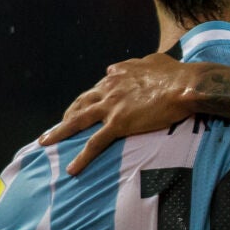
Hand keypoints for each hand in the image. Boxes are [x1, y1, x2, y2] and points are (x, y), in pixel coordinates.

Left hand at [39, 54, 202, 173]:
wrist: (184, 85)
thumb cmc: (175, 73)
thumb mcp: (154, 60)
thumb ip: (139, 64)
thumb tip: (134, 65)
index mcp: (118, 74)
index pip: (100, 86)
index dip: (94, 96)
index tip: (93, 103)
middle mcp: (109, 88)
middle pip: (81, 102)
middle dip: (68, 113)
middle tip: (60, 124)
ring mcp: (111, 107)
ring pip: (77, 121)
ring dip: (59, 132)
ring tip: (45, 142)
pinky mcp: (118, 123)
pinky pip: (95, 143)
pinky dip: (82, 157)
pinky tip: (73, 168)